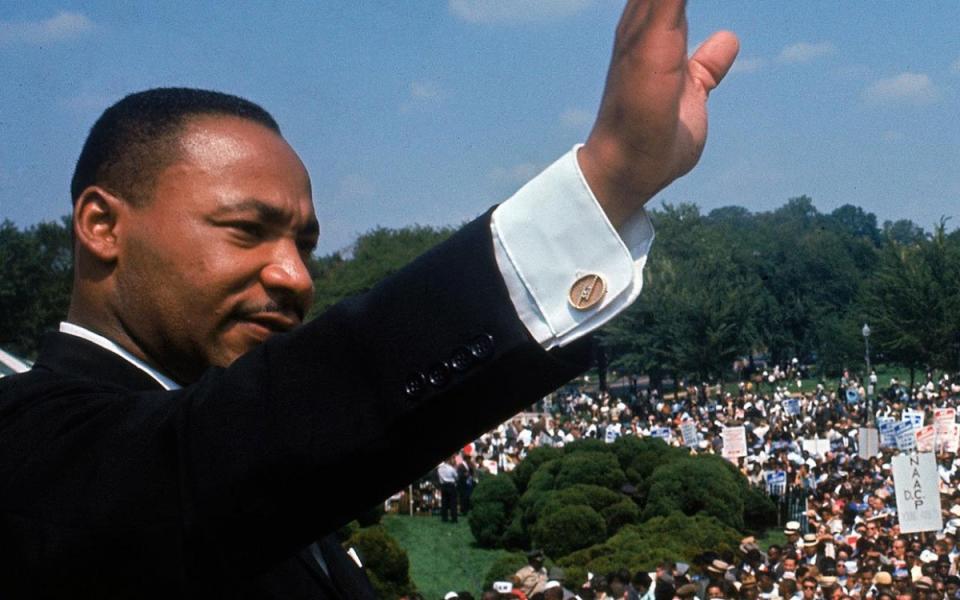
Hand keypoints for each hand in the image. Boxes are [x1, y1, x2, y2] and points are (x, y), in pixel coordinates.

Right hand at [578, 0, 738, 227]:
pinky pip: (668, 0)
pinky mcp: (653, 41)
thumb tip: (726, 39)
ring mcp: (641, 34)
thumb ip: (704, 66)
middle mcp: (639, 31)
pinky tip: (674, 0)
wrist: (624, 171)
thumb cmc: (651, 143)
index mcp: (647, 39)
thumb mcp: (689, 92)